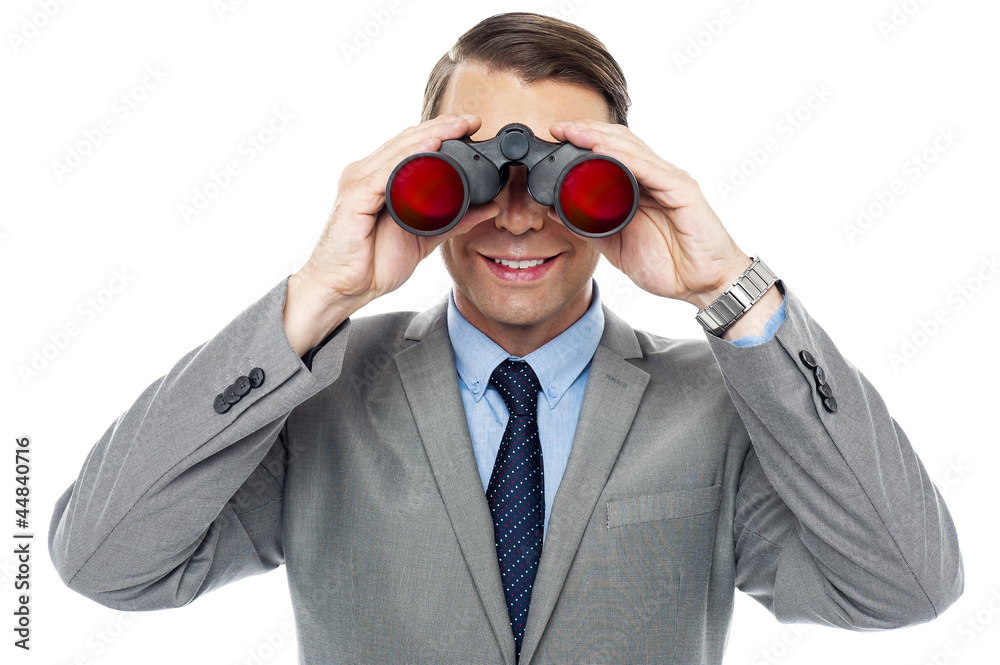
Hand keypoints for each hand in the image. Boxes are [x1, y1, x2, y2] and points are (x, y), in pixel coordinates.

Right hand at [284, 114, 499, 354]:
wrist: (344, 288)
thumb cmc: (373, 263)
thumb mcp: (426, 238)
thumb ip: (455, 220)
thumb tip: (489, 208)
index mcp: (380, 180)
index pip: (411, 146)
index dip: (441, 131)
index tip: (471, 126)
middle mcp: (367, 174)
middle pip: (407, 141)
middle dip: (441, 126)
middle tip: (472, 120)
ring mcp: (359, 182)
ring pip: (399, 150)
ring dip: (431, 134)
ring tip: (458, 126)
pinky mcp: (355, 196)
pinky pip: (386, 171)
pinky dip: (410, 158)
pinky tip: (432, 147)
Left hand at [547, 119, 750, 309]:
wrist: (703, 284)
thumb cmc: (668, 265)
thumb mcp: (615, 246)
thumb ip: (588, 227)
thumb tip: (556, 211)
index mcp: (641, 187)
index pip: (611, 151)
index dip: (584, 139)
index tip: (556, 135)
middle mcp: (656, 177)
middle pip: (620, 142)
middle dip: (588, 130)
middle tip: (559, 127)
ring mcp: (670, 181)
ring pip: (633, 150)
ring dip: (601, 137)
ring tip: (575, 131)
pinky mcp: (683, 191)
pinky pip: (650, 170)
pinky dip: (625, 159)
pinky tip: (604, 151)